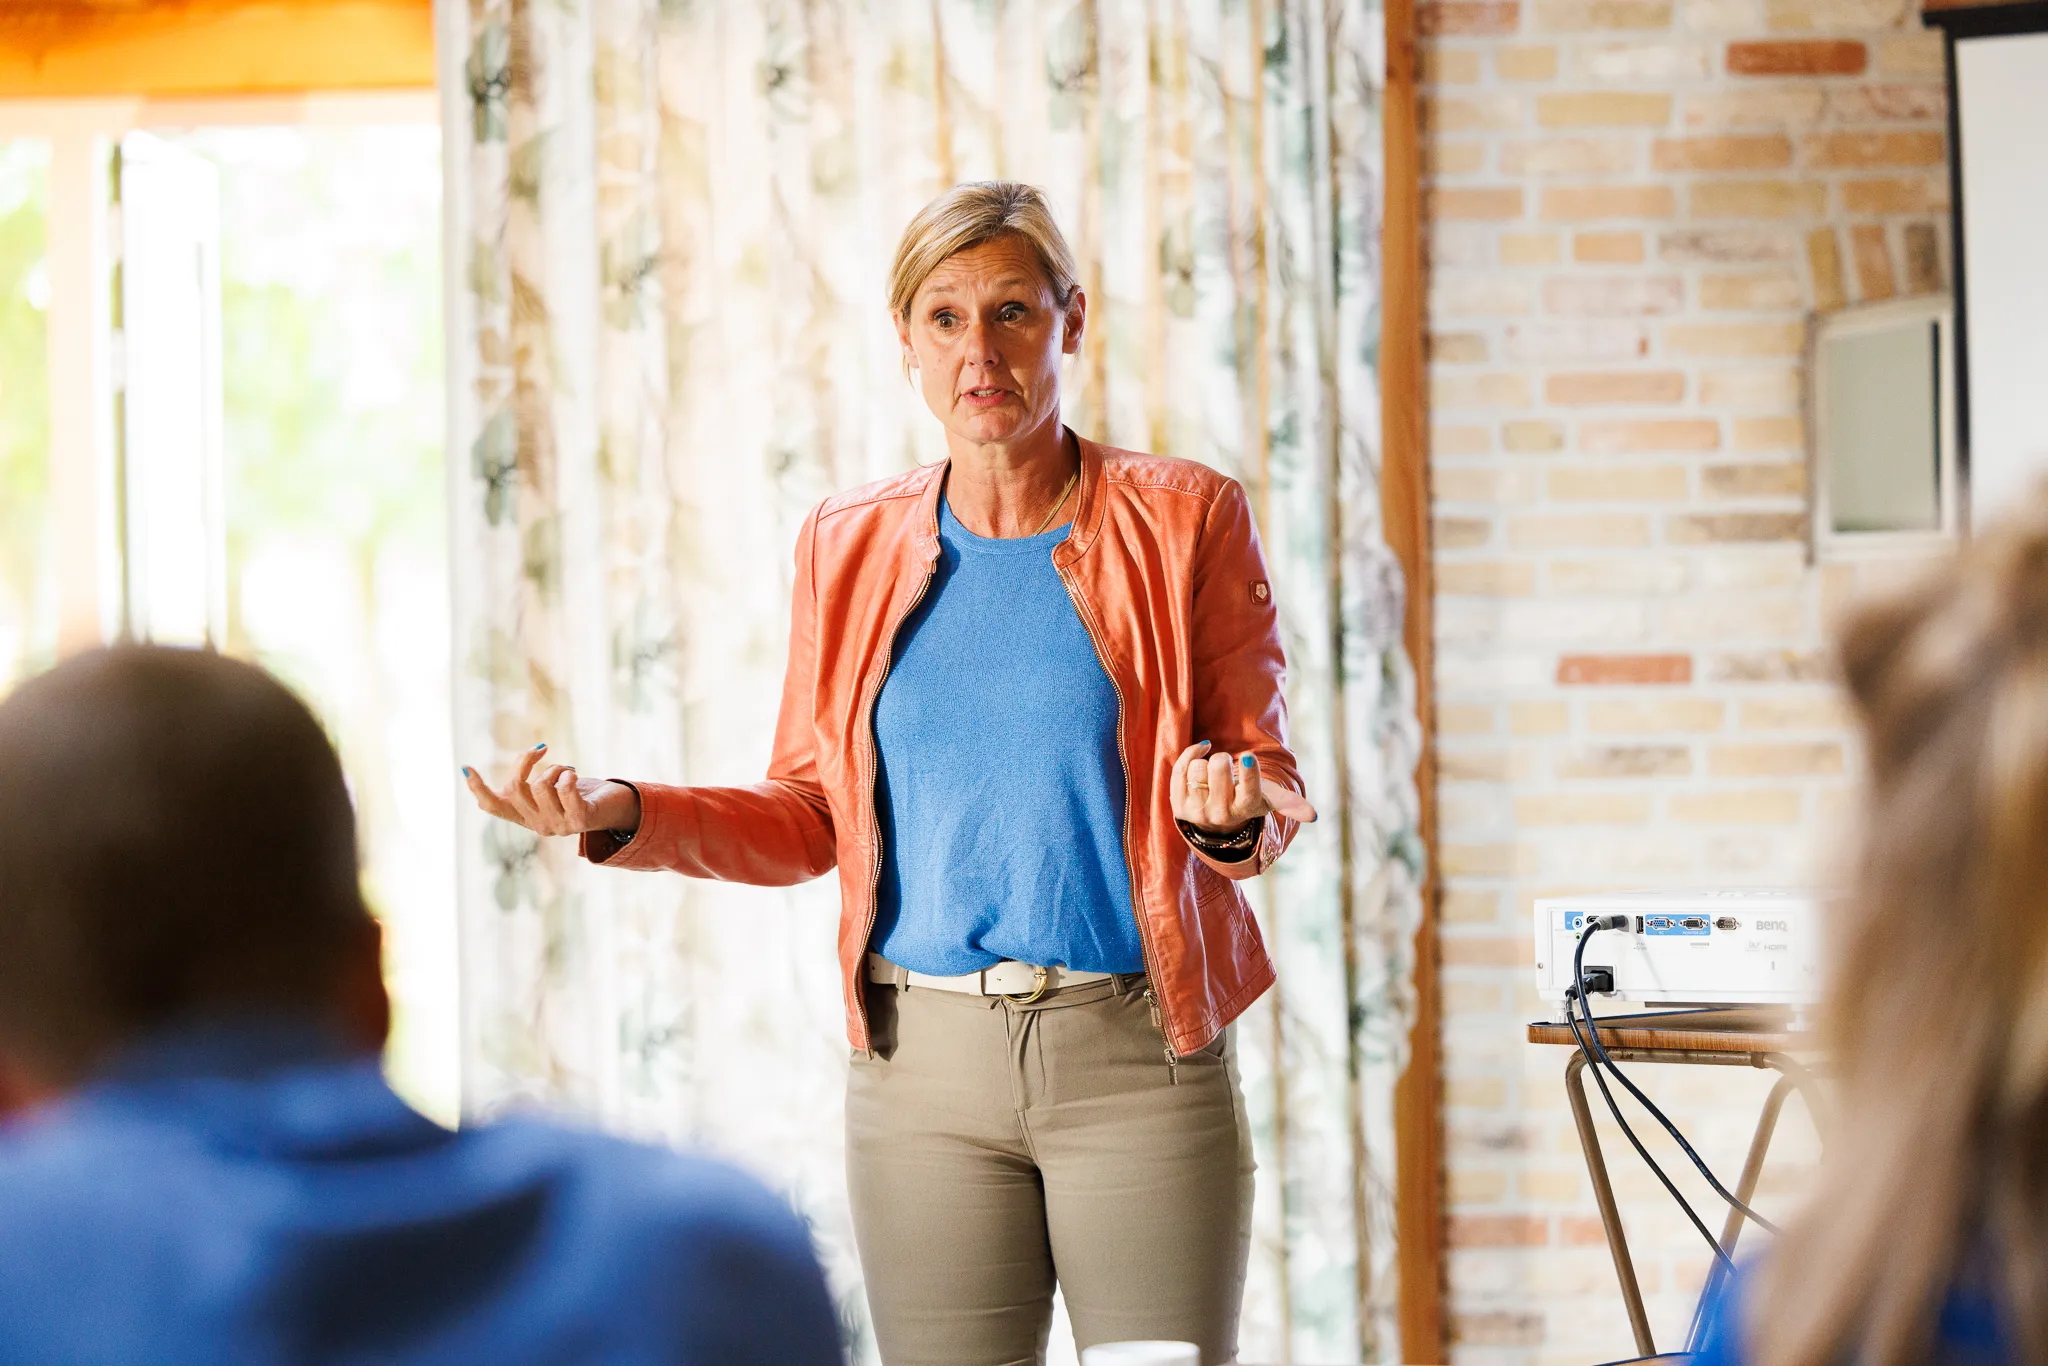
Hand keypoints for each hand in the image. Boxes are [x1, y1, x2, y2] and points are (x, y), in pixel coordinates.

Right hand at [462, 744, 640, 837]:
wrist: (615, 807)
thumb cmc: (578, 792)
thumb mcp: (547, 786)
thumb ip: (530, 780)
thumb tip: (525, 756)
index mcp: (525, 816)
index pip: (493, 806)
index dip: (478, 788)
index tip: (467, 767)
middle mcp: (537, 825)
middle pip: (516, 787)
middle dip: (525, 760)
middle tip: (541, 748)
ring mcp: (558, 826)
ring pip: (540, 785)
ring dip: (554, 768)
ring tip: (567, 771)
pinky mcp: (579, 820)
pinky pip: (565, 789)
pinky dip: (568, 775)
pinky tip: (574, 776)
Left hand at [1169, 741, 1317, 833]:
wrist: (1217, 818)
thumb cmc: (1247, 798)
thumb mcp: (1268, 799)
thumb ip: (1290, 803)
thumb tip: (1314, 816)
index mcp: (1246, 808)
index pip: (1249, 790)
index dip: (1249, 773)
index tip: (1249, 758)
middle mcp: (1221, 814)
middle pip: (1218, 767)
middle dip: (1224, 758)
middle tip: (1228, 765)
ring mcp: (1198, 811)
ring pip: (1198, 767)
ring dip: (1206, 763)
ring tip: (1212, 775)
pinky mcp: (1178, 805)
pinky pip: (1180, 768)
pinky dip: (1191, 754)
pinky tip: (1200, 754)